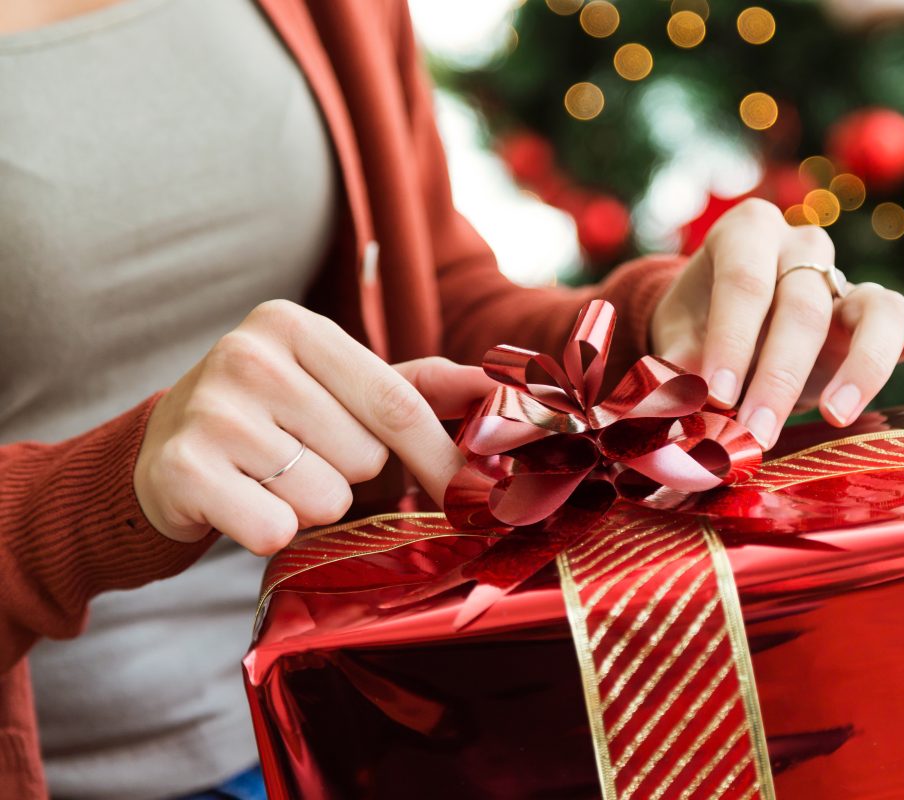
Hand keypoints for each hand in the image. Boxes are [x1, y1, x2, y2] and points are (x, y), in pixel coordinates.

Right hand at [133, 300, 495, 554]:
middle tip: (303, 458)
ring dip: (309, 505)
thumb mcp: (338, 388)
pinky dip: (270, 531)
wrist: (162, 455)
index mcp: (293, 325)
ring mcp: (211, 411)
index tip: (474, 494)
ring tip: (269, 478)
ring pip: (326, 498)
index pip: (396, 402)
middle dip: (350, 475)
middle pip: (365, 457)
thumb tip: (496, 391)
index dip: (441, 457)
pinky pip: (276, 529)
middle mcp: (247, 355)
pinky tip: (241, 501)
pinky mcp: (183, 470)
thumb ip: (417, 388)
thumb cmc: (273, 419)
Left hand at [651, 199, 903, 447]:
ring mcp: (850, 281)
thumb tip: (679, 407)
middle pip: (804, 304)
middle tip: (756, 431)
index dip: (731, 339)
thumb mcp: (676, 339)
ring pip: (877, 307)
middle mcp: (804, 246)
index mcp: (746, 233)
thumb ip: (678, 368)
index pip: (744, 282)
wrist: (722, 327)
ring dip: (860, 366)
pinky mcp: (887, 318)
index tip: (715, 395)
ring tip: (834, 415)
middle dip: (778, 374)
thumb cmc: (697, 329)